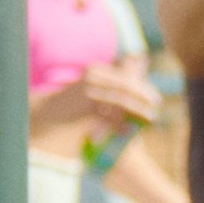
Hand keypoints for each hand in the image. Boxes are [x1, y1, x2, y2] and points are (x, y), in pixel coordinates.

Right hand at [29, 65, 161, 139]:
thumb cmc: (73, 106)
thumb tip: (135, 102)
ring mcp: (89, 88)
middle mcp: (94, 75)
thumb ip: (111, 94)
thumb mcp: (94, 95)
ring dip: (137, 109)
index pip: (126, 76)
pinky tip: (128, 131)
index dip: (142, 87)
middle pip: (127, 84)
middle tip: (156, 106)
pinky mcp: (85, 103)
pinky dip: (119, 123)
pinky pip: (107, 113)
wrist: (47, 112)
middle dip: (144, 96)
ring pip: (120, 98)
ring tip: (150, 118)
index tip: (155, 98)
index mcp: (98, 71)